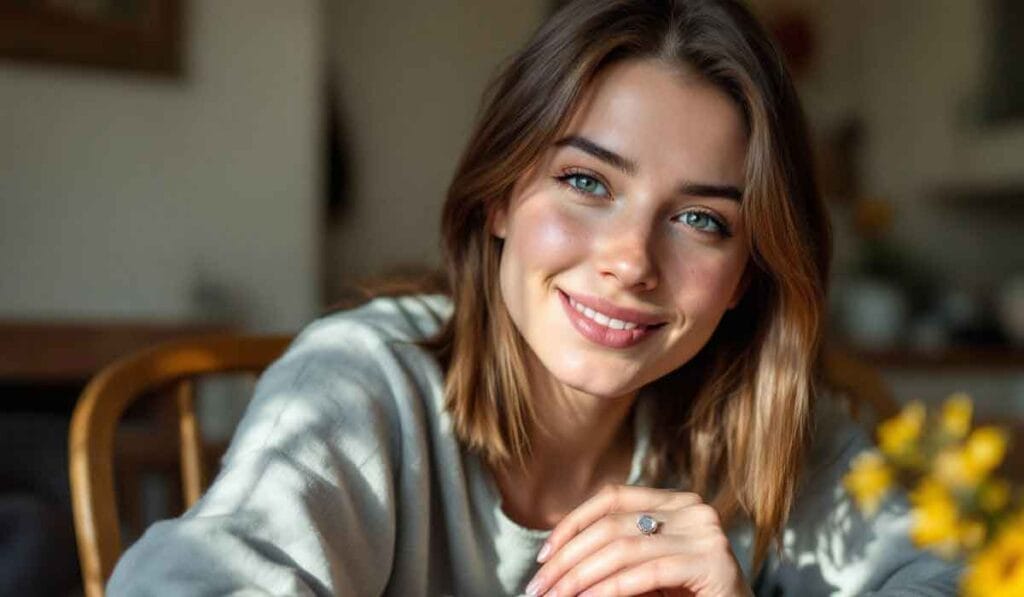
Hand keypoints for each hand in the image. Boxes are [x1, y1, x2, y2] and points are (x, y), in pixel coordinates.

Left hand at [525, 485, 751, 596]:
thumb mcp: (644, 573)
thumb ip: (611, 558)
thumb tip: (553, 562)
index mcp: (675, 502)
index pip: (611, 498)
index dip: (571, 524)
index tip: (542, 558)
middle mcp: (692, 508)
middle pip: (611, 525)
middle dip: (567, 559)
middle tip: (539, 588)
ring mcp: (705, 532)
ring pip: (623, 548)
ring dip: (580, 577)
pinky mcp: (713, 561)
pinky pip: (648, 572)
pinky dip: (611, 589)